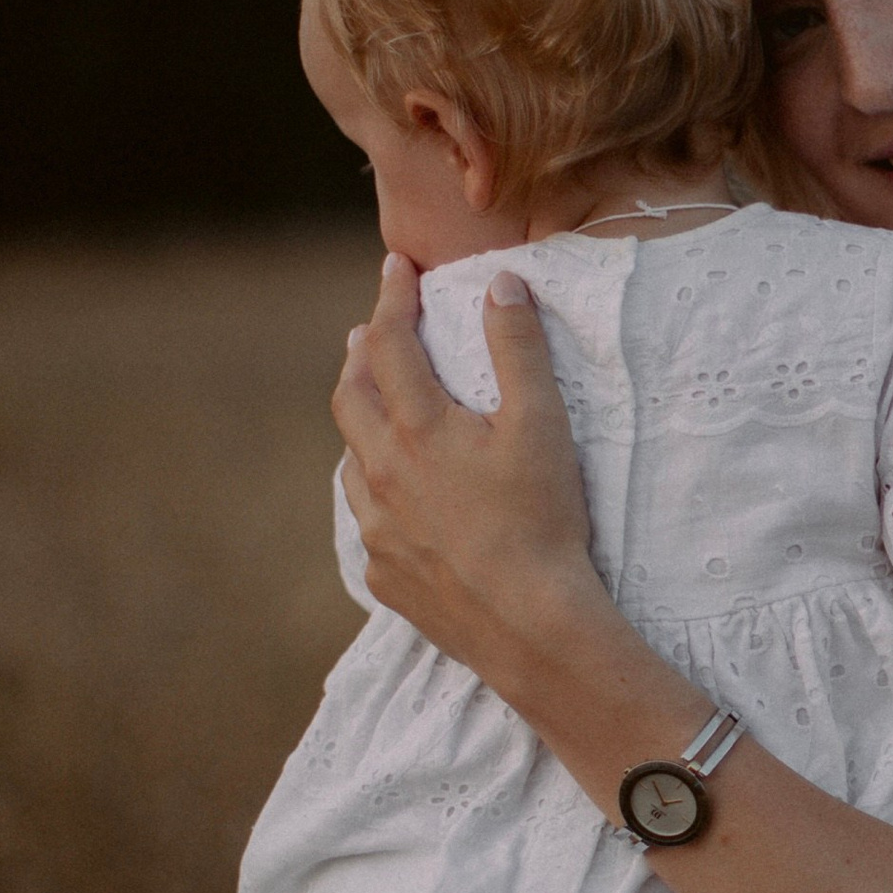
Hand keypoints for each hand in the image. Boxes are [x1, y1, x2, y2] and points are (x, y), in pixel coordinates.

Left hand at [333, 252, 597, 676]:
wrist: (528, 624)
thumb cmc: (542, 520)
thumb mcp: (541, 425)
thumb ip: (519, 350)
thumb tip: (501, 286)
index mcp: (417, 428)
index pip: (392, 343)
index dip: (393, 299)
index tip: (396, 268)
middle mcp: (382, 474)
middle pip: (351, 398)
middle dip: (361, 357)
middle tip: (371, 334)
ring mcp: (377, 529)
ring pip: (351, 462)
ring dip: (361, 426)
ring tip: (376, 412)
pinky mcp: (385, 575)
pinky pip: (366, 521)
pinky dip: (373, 492)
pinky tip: (392, 500)